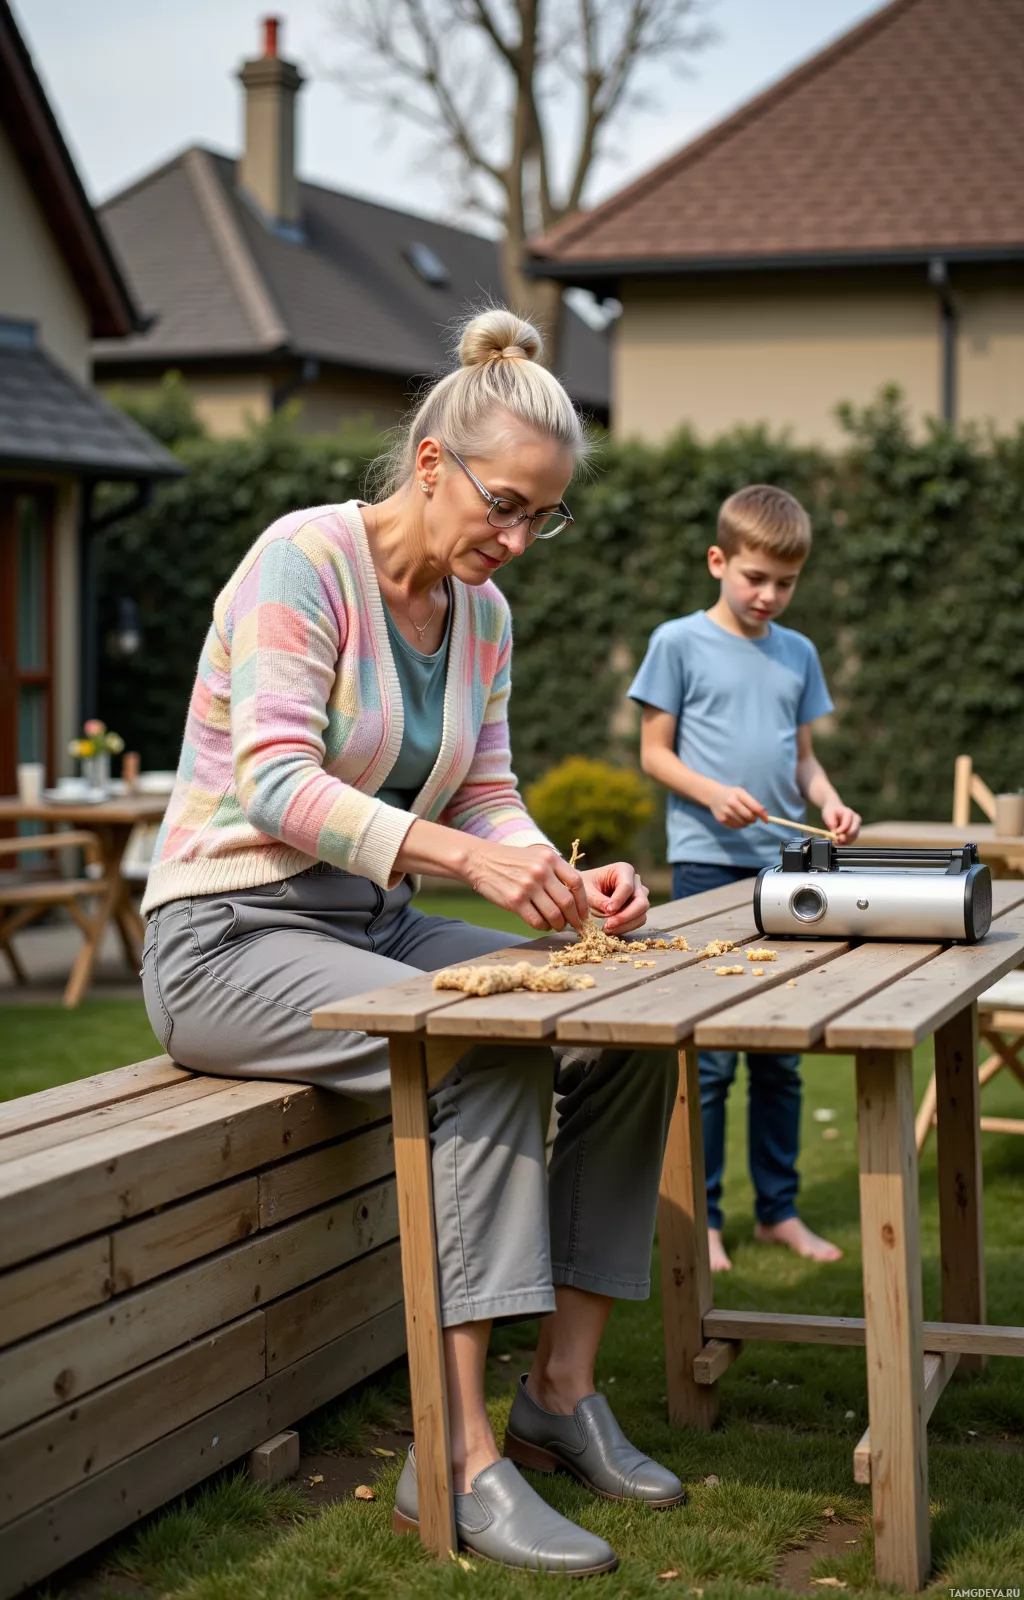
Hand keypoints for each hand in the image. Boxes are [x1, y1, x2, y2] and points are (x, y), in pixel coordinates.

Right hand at [464, 842, 589, 931]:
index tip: (584, 913)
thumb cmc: (511, 861)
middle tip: (575, 925)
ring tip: (558, 925)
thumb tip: (575, 897)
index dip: (583, 902)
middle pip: (567, 902)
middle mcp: (541, 871)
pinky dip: (543, 927)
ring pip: (554, 915)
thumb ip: (555, 871)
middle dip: (574, 918)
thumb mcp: (536, 857)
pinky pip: (537, 921)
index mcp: (550, 858)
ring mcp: (528, 886)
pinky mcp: (515, 901)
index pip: (577, 882)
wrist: (481, 860)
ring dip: (559, 925)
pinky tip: (543, 924)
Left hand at [581, 862, 649, 934]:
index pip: (627, 886)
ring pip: (642, 914)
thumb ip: (598, 899)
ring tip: (607, 929)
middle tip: (609, 925)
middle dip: (626, 916)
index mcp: (623, 870)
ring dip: (626, 924)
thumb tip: (610, 911)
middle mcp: (635, 881)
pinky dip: (626, 927)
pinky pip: (639, 920)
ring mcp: (639, 895)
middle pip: (641, 902)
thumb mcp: (587, 890)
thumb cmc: (585, 886)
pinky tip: (612, 929)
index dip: (618, 901)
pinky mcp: (638, 908)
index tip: (607, 911)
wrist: (585, 890)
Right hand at [710, 784, 767, 829]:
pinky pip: (736, 827)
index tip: (766, 819)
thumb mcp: (742, 793)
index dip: (762, 815)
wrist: (713, 795)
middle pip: (749, 818)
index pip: (755, 808)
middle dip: (754, 819)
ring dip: (747, 823)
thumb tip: (765, 816)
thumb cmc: (731, 794)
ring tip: (743, 817)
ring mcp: (725, 813)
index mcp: (738, 795)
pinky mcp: (721, 820)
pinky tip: (737, 819)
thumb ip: (754, 803)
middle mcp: (731, 804)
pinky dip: (740, 825)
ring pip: (743, 824)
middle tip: (752, 816)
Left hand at [823, 800, 860, 844]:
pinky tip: (839, 842)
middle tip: (836, 840)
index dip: (841, 830)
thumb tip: (835, 832)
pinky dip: (846, 843)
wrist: (835, 810)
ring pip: (854, 837)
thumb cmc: (831, 811)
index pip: (847, 824)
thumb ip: (831, 822)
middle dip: (844, 837)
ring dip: (845, 841)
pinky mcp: (855, 832)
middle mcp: (856, 819)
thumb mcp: (828, 814)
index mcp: (849, 813)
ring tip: (836, 841)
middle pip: (853, 831)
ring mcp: (857, 826)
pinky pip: (852, 840)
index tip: (835, 833)